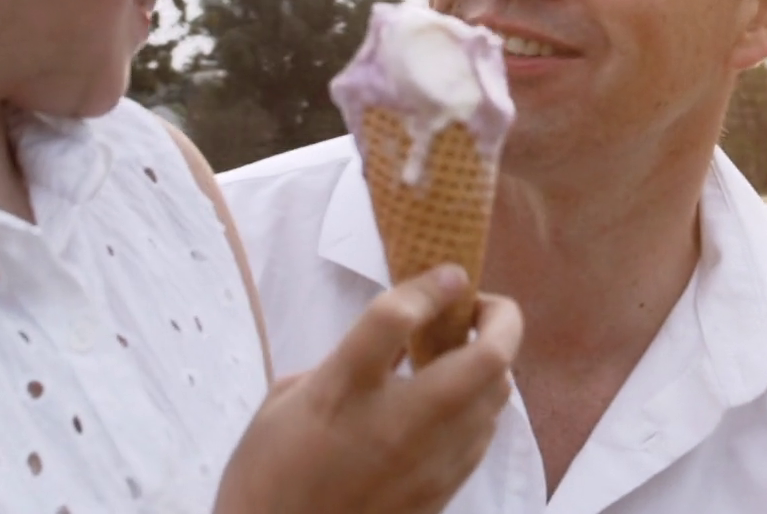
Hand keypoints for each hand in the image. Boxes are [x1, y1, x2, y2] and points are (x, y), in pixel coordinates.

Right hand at [216, 265, 522, 513]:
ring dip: (493, 363)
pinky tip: (456, 401)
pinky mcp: (442, 492)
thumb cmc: (266, 476)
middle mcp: (396, 423)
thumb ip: (340, 364)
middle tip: (483, 308)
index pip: (396, 319)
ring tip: (468, 351)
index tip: (450, 273)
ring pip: (496, 398)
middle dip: (501, 321)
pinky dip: (481, 406)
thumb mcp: (284, 402)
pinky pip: (482, 436)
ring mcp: (427, 462)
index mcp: (343, 392)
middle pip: (484, 360)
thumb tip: (387, 350)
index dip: (430, 286)